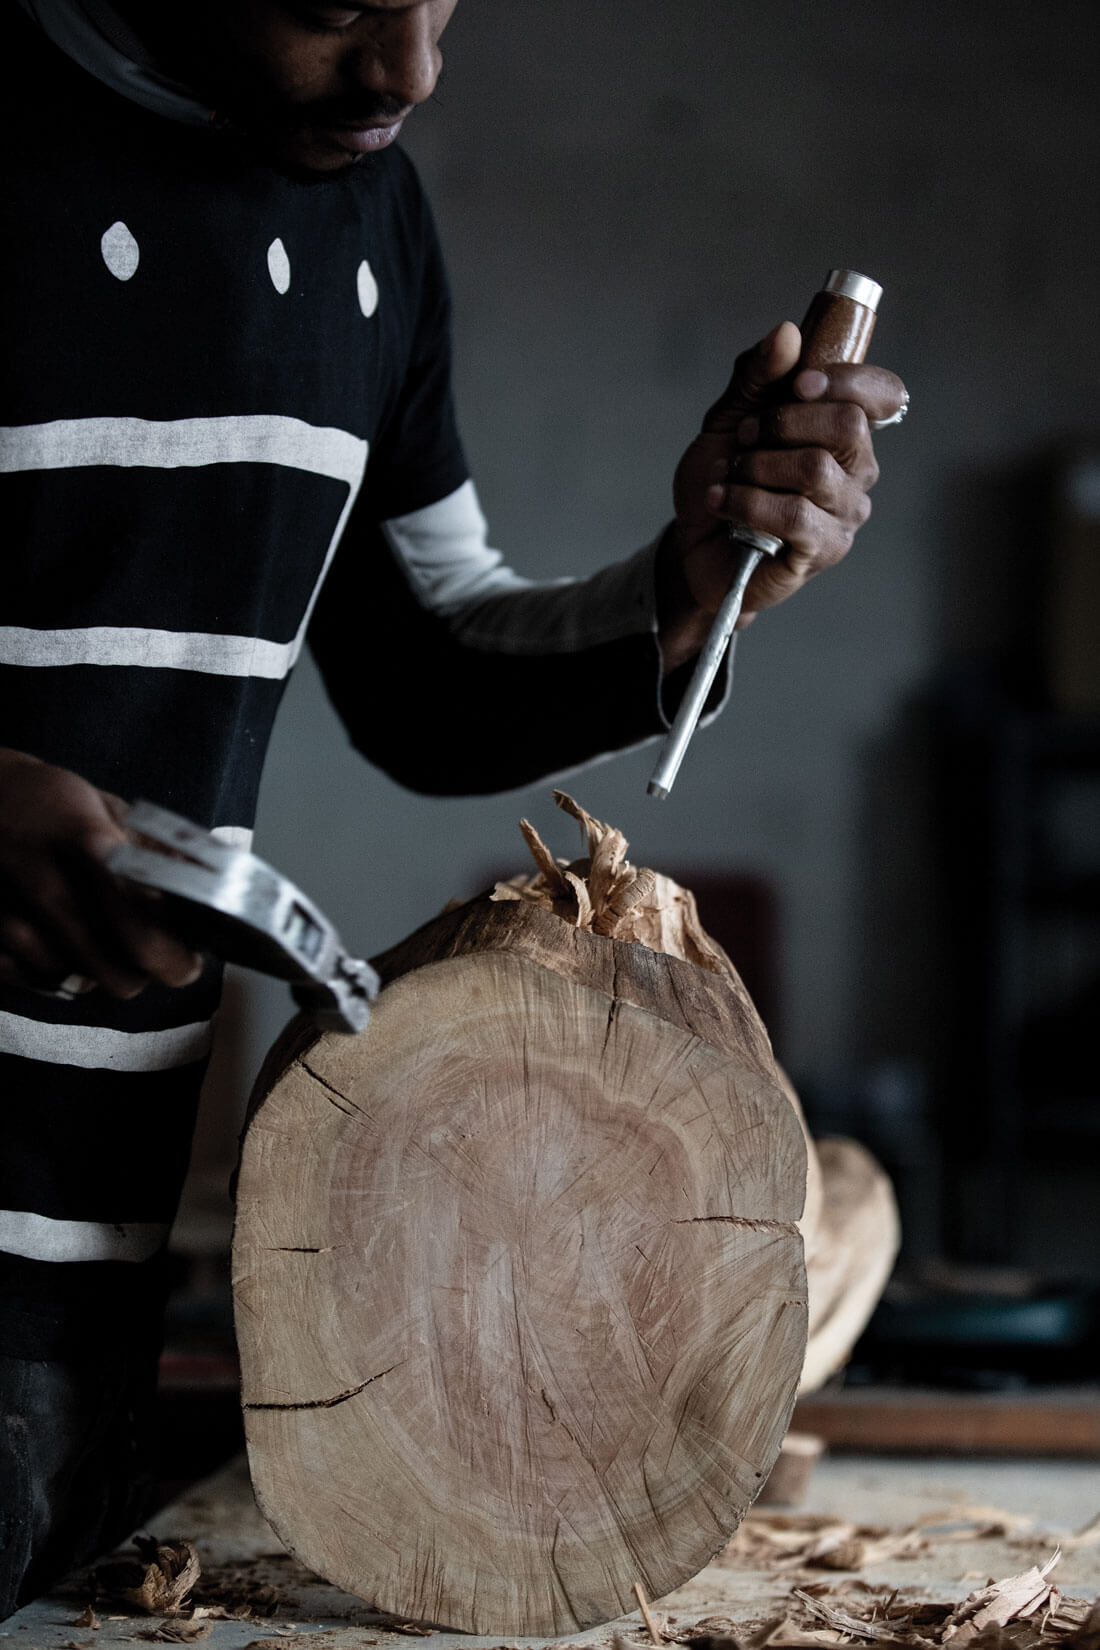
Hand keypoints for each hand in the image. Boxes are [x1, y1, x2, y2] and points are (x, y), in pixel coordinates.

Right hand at [0, 749, 202, 999]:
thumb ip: (156, 850)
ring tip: (102, 935)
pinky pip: (37, 983)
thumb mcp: (106, 807)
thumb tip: (211, 886)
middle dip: (147, 973)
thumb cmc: (47, 801)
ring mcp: (8, 917)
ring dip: (100, 970)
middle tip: (159, 955)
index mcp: (87, 845)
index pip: (141, 923)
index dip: (174, 953)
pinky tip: (60, 941)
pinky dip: (57, 972)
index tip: (191, 957)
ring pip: (79, 984)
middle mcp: (44, 886)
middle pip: (116, 973)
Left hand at [657, 321, 906, 668]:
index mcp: (844, 430)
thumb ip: (757, 376)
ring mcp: (844, 512)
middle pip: (849, 425)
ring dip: (758, 465)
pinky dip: (748, 502)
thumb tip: (788, 333)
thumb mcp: (729, 417)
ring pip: (816, 470)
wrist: (692, 541)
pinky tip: (723, 501)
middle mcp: (856, 470)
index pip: (885, 394)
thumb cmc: (723, 478)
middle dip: (783, 423)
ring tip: (729, 473)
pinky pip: (794, 517)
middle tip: (745, 438)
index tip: (798, 383)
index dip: (848, 379)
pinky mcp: (824, 550)